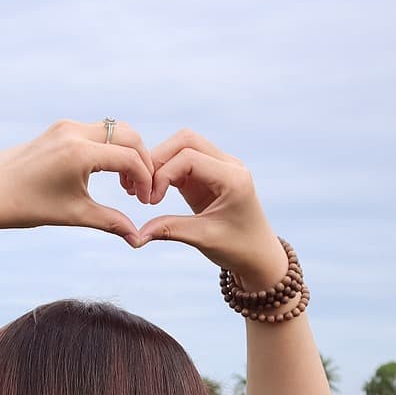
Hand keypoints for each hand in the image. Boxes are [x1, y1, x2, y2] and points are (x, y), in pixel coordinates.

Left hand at [0, 120, 154, 240]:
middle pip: (128, 135)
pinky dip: (108, 147)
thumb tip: (137, 239)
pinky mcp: (58, 128)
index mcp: (79, 152)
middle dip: (141, 160)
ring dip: (126, 152)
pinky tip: (106, 172)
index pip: (129, 158)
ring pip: (113, 130)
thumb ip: (110, 222)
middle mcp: (74, 132)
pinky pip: (95, 131)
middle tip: (141, 188)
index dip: (145, 178)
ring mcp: (65, 126)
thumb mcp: (72, 215)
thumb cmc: (26, 206)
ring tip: (124, 183)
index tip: (145, 199)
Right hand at [129, 130, 287, 289]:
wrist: (258, 254)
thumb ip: (170, 230)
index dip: (162, 174)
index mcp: (233, 177)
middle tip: (142, 189)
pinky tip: (153, 192)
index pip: (189, 158)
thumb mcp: (204, 238)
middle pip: (185, 140)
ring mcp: (218, 166)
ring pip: (182, 146)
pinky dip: (164, 172)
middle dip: (158, 160)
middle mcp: (228, 164)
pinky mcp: (208, 174)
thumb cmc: (238, 247)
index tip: (151, 202)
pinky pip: (182, 161)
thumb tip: (137, 236)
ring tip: (145, 191)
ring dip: (160, 163)